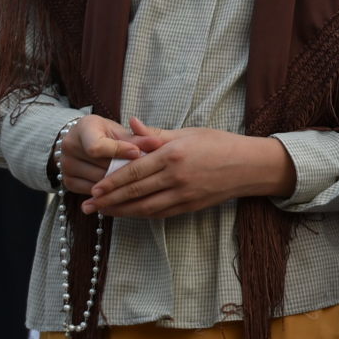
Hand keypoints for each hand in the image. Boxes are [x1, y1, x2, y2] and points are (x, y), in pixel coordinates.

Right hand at [55, 115, 150, 195]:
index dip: (119, 151)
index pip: (97, 147)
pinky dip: (110, 193)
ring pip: (98, 182)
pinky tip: (125, 191)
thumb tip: (157, 143)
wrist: (84, 142)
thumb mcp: (121, 131)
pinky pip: (92, 192)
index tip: (138, 153)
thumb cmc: (107, 134)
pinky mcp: (68, 182)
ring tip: (138, 181)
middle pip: (101, 166)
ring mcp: (66, 167)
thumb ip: (138, 138)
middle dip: (125, 169)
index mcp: (83, 129)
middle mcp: (69, 147)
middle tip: (146, 171)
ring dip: (119, 183)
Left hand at [82, 117, 294, 217]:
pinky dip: (141, 215)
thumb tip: (130, 124)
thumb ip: (156, 134)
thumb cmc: (220, 144)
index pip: (134, 171)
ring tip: (103, 213)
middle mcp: (176, 177)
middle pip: (135, 193)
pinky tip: (128, 213)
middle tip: (88, 207)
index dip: (111, 182)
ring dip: (121, 212)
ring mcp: (184, 194)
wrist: (250, 166)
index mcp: (173, 155)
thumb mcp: (188, 133)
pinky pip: (160, 213)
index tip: (93, 188)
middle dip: (108, 201)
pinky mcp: (190, 206)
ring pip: (145, 208)